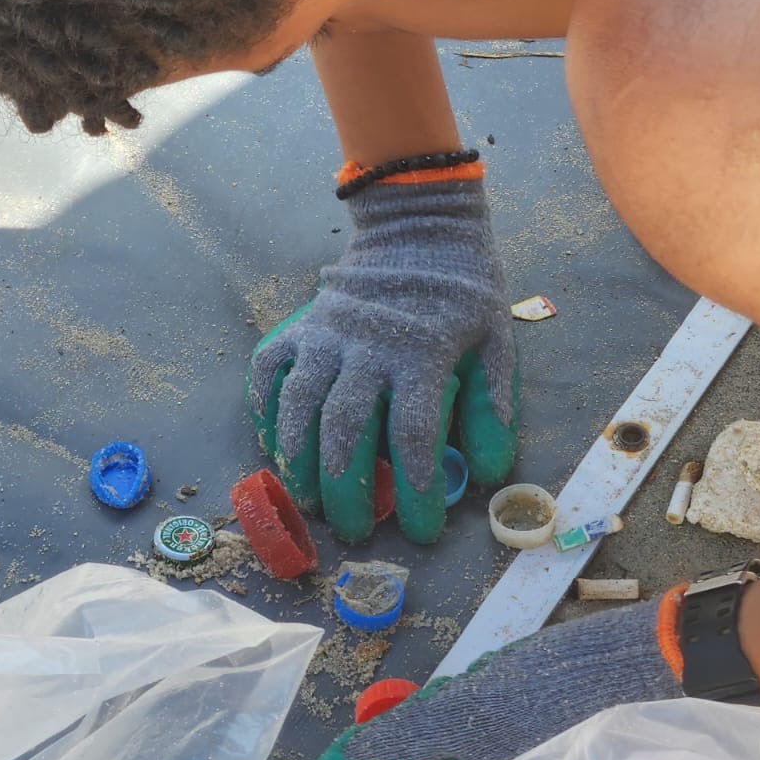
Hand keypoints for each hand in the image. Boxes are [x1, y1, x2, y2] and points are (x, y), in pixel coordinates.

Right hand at [247, 177, 517, 544]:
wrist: (420, 229)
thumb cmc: (463, 294)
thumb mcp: (496, 343)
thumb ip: (491, 406)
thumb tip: (487, 472)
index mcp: (419, 354)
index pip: (413, 435)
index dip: (417, 489)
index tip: (422, 530)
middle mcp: (365, 347)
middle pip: (346, 428)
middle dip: (347, 488)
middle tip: (356, 530)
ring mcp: (325, 334)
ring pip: (299, 404)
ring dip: (299, 459)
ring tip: (307, 501)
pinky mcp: (300, 326)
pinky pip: (270, 371)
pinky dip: (264, 411)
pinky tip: (274, 447)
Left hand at [313, 589, 685, 759]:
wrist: (665, 664)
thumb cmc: (569, 691)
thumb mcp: (468, 707)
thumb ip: (395, 743)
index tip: (366, 751)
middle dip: (423, 746)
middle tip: (443, 698)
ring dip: (456, 726)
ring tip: (480, 684)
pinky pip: (501, 752)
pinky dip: (489, 719)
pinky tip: (506, 685)